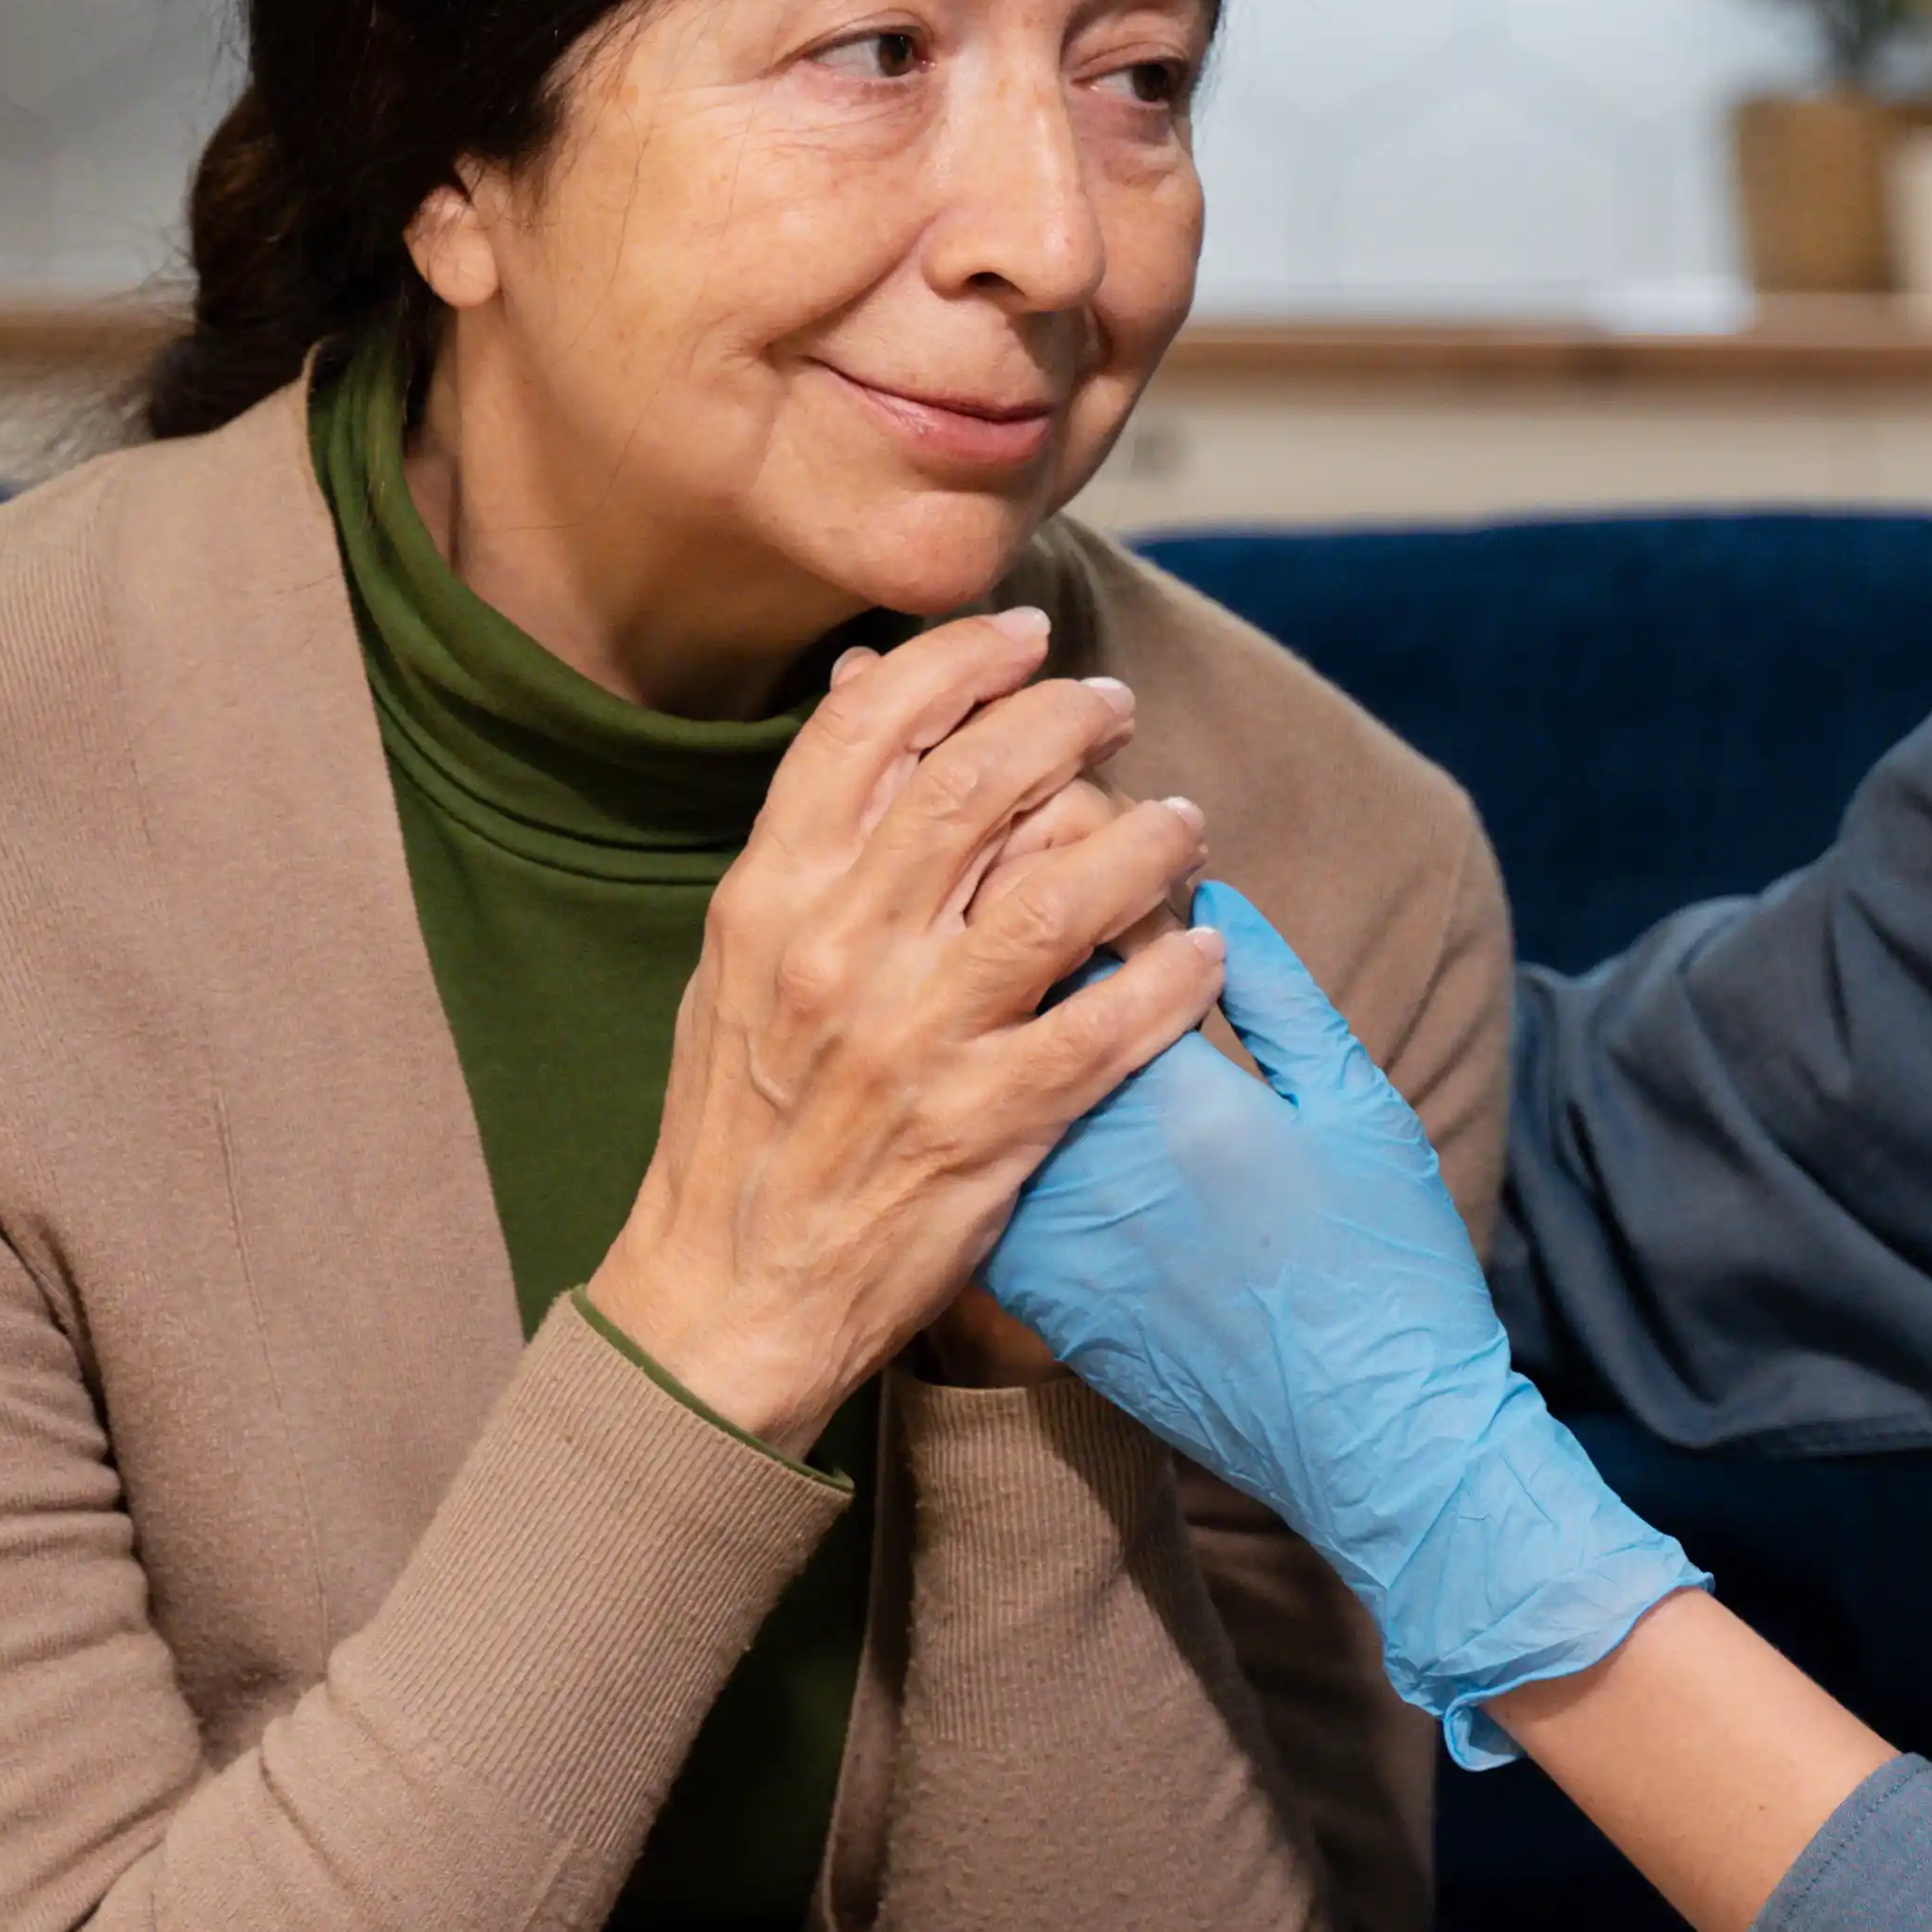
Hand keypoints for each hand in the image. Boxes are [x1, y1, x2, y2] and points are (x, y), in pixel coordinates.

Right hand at [588, 608, 1224, 1453]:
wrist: (727, 1296)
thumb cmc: (741, 1123)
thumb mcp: (739, 964)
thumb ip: (807, 841)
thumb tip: (863, 697)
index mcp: (768, 901)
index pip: (865, 733)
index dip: (957, 664)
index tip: (1023, 635)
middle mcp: (835, 954)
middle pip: (973, 788)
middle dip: (1063, 722)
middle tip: (1116, 706)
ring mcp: (910, 1042)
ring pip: (1058, 895)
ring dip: (1141, 842)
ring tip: (1184, 823)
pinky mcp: (980, 1128)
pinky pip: (1103, 1029)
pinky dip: (1167, 977)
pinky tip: (1204, 949)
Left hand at [988, 886, 1702, 1757]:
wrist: (1368, 1441)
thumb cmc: (1386, 1264)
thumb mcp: (1354, 1103)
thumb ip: (1275, 989)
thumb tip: (1206, 897)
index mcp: (1168, 1086)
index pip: (1066, 925)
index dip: (1064, 859)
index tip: (1086, 834)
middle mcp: (1079, 1153)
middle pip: (991, 998)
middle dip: (1002, 920)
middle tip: (1024, 877)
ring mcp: (1042, 1232)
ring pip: (965, 1083)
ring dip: (978, 1017)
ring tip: (1011, 980)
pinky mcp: (1030, 1295)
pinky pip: (975, 1172)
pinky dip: (980, 1114)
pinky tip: (1007, 1091)